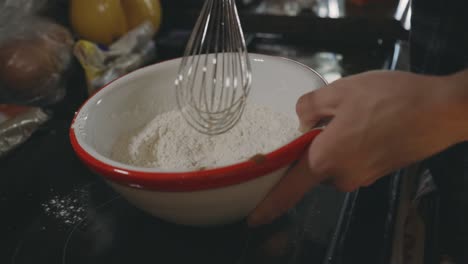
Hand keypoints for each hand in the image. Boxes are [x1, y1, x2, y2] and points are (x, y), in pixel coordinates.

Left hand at [248, 70, 467, 226]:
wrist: (441, 110)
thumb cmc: (389, 99)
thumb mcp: (341, 91)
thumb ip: (309, 106)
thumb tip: (301, 120)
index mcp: (325, 160)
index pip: (290, 188)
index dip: (270, 205)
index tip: (254, 220)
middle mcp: (342, 176)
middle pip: (313, 167)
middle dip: (314, 146)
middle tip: (327, 116)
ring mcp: (364, 177)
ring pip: (335, 161)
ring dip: (336, 142)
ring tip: (356, 113)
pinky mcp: (379, 172)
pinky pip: (354, 159)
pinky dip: (354, 144)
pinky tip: (371, 122)